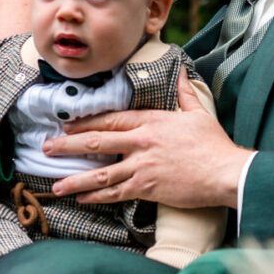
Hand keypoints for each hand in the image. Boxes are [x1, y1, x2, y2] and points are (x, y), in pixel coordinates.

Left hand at [45, 72, 244, 208]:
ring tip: (56, 185)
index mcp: (150, 122)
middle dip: (68, 145)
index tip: (67, 125)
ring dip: (76, 179)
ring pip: (100, 173)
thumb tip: (182, 74)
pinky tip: (82, 198)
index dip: (86, 123)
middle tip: (48, 147)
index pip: (111, 120)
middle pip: (97, 142)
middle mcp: (141, 142)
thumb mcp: (198, 114)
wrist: (225, 172)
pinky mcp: (147, 187)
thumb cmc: (213, 144)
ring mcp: (142, 166)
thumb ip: (184, 94)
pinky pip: (115, 192)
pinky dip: (97, 196)